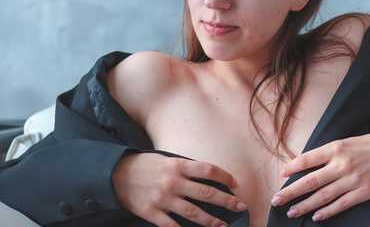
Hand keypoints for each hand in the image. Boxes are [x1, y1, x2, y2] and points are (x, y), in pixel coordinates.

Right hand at [112, 152, 246, 226]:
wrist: (117, 174)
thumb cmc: (146, 165)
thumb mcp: (166, 160)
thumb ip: (185, 168)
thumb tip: (207, 177)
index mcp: (178, 165)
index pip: (208, 170)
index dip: (224, 177)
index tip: (235, 184)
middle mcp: (173, 182)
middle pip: (206, 193)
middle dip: (226, 201)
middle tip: (241, 207)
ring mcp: (163, 199)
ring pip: (193, 212)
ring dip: (211, 221)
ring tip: (223, 226)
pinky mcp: (152, 213)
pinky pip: (172, 226)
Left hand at [271, 133, 369, 221]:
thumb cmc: (368, 145)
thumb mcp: (346, 142)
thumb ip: (327, 154)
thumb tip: (304, 164)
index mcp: (336, 148)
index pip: (308, 159)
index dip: (293, 167)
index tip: (281, 174)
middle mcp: (342, 164)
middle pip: (311, 181)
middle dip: (291, 192)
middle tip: (276, 200)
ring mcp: (353, 180)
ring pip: (323, 196)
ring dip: (305, 205)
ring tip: (291, 211)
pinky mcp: (364, 192)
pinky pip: (341, 204)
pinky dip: (327, 211)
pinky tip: (316, 216)